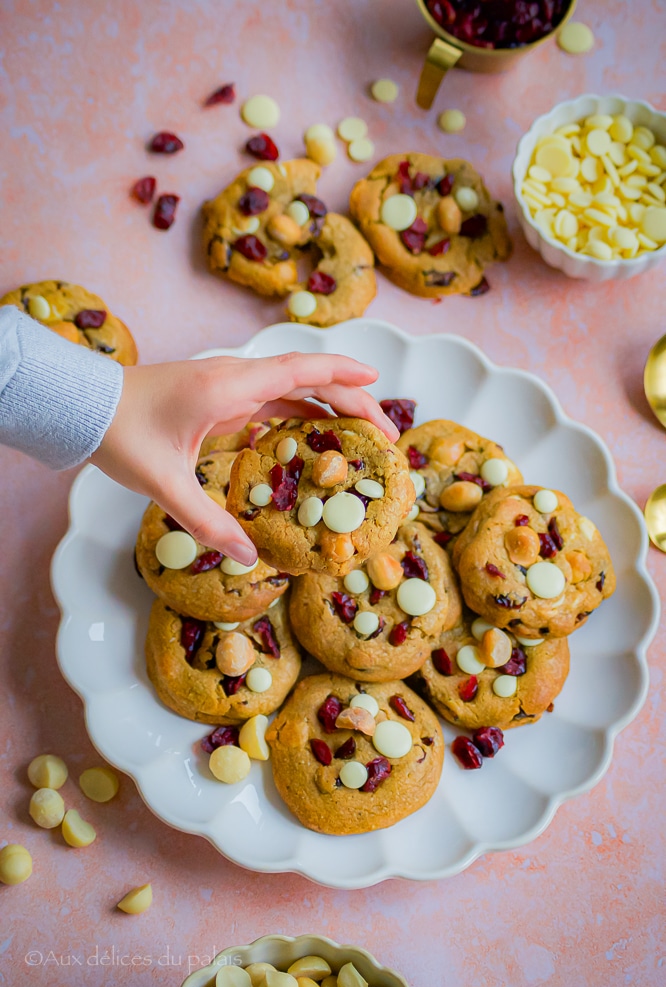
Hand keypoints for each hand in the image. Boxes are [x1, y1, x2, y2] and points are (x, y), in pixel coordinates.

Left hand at [91, 351, 397, 563]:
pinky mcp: (218, 398)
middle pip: (307, 380)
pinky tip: (312, 443)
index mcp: (229, 387)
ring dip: (328, 408)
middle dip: (350, 400)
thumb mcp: (163, 483)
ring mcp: (227, 386)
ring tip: (360, 440)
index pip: (301, 371)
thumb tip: (249, 558)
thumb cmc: (120, 434)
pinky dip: (299, 417)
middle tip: (384, 434)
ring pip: (292, 390)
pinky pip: (271, 402)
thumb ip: (207, 521)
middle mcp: (235, 379)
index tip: (379, 377)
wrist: (82, 406)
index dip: (343, 373)